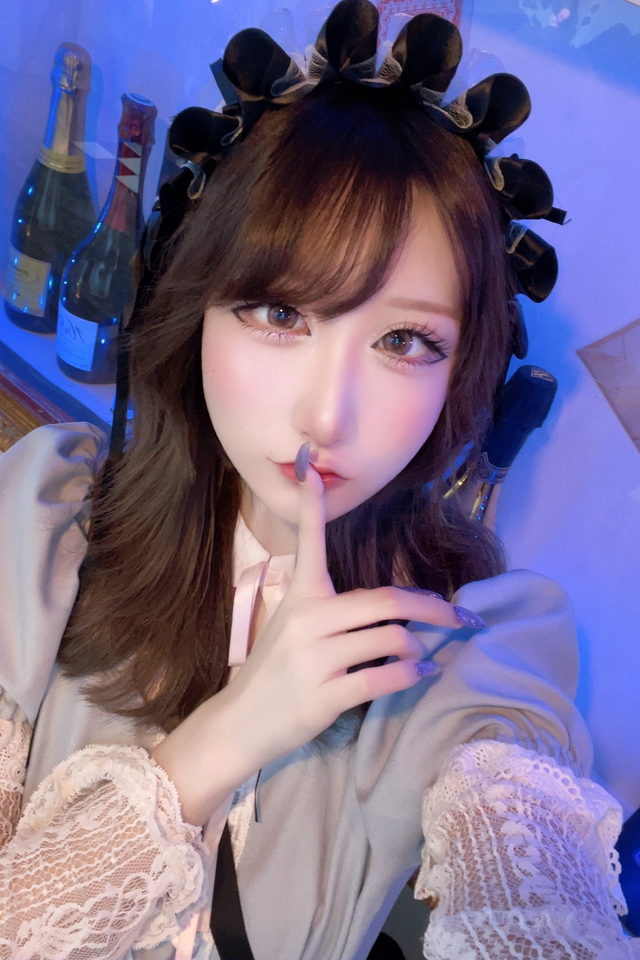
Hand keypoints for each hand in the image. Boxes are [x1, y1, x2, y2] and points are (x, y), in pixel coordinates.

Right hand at [151, 444, 484, 825]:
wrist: (239, 723)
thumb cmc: (272, 672)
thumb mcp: (292, 627)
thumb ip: (333, 610)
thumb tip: (393, 611)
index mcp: (299, 596)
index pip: (309, 541)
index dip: (311, 503)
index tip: (311, 463)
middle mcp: (308, 620)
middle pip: (385, 602)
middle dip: (433, 608)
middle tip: (460, 615)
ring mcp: (314, 659)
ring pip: (390, 640)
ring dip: (419, 648)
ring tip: (425, 654)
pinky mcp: (323, 695)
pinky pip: (382, 677)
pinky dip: (411, 675)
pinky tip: (421, 674)